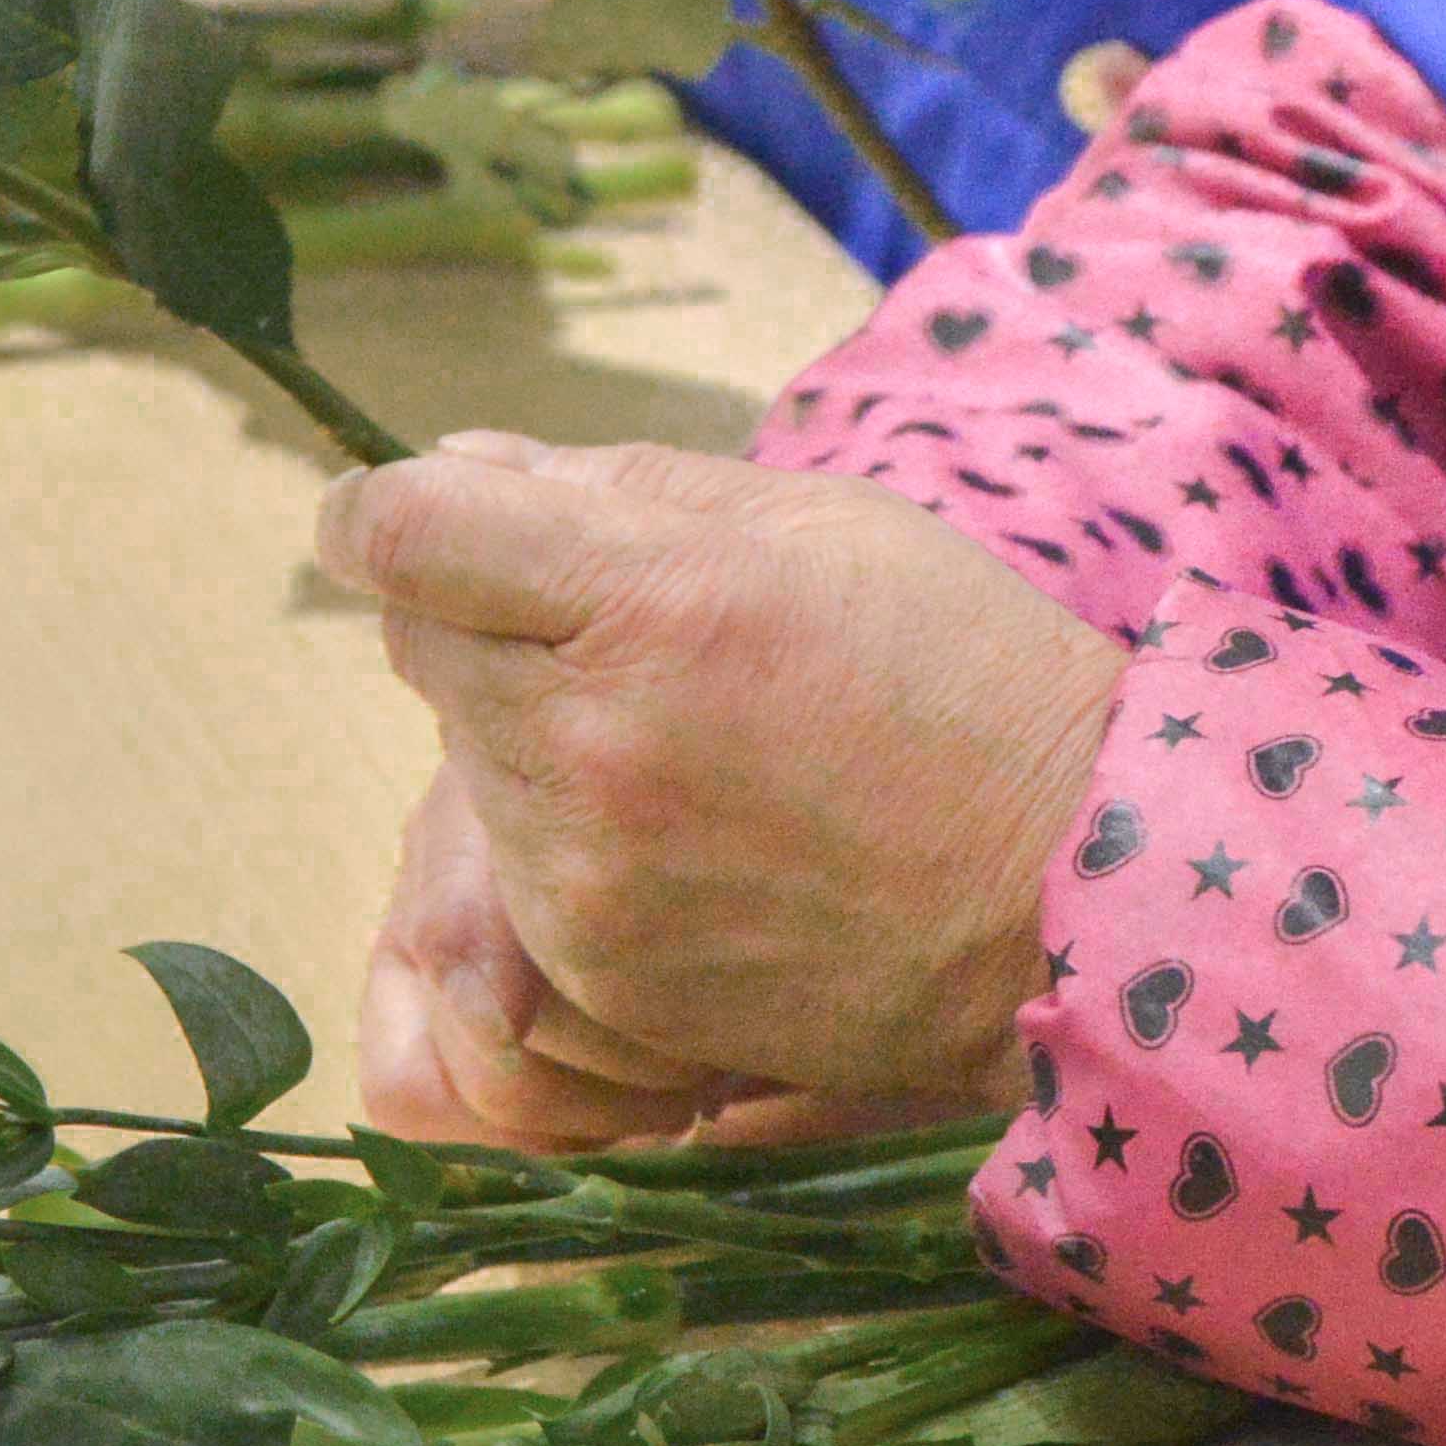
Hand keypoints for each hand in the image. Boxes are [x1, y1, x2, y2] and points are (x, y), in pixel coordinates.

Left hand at [321, 433, 1119, 1134]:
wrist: (1063, 893)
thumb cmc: (959, 674)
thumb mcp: (812, 522)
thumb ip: (617, 487)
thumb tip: (462, 462)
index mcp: (644, 596)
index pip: (403, 534)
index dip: (382, 511)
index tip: (400, 517)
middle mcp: (586, 742)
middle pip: (418, 644)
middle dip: (482, 618)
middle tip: (609, 632)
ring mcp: (583, 879)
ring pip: (463, 771)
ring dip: (527, 740)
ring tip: (682, 745)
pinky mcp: (599, 983)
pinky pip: (517, 887)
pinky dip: (571, 851)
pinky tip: (696, 838)